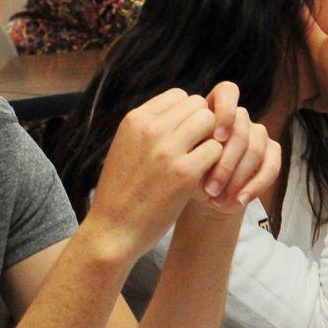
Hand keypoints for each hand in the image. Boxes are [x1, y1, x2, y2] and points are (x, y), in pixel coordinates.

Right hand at [86, 88, 234, 258]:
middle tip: (198, 149)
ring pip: (210, 122)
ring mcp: (168, 150)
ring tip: (201, 161)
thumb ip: (150, 127)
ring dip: (210, 140)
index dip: (188, 114)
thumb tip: (184, 109)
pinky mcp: (185, 173)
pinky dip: (215, 163)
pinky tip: (204, 177)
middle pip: (198, 105)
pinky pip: (215, 150)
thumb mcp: (126, 147)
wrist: (112, 231)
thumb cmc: (122, 191)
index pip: (180, 95)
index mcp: (134, 120)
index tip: (185, 135)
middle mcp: (151, 129)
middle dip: (202, 125)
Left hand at [172, 82, 279, 239]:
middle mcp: (239, 118)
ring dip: (236, 177)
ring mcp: (257, 134)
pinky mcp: (272, 153)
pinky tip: (239, 201)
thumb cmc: (187, 175)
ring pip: (255, 148)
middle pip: (240, 128)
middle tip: (209, 187)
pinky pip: (271, 165)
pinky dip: (255, 186)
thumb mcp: (182, 159)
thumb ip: (192, 145)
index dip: (225, 111)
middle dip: (225, 162)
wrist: (205, 197)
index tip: (216, 138)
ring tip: (217, 197)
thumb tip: (200, 144)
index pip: (227, 91)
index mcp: (215, 110)